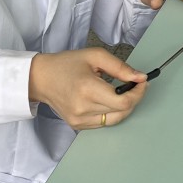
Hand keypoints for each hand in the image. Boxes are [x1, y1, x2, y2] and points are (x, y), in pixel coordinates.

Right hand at [29, 48, 148, 129]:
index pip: (123, 101)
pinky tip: (107, 100)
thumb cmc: (65, 64)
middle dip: (134, 97)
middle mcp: (83, 108)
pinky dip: (111, 112)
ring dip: (124, 107)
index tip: (142, 83)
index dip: (138, 93)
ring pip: (115, 119)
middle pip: (122, 111)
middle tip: (135, 85)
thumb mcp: (95, 56)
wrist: (41, 78)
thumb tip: (139, 77)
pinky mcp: (77, 125)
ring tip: (121, 92)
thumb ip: (120, 67)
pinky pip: (104, 122)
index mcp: (88, 89)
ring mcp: (79, 120)